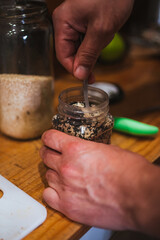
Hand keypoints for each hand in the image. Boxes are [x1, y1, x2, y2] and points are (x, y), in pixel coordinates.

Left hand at [40, 129, 159, 235]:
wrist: (138, 197)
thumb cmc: (129, 172)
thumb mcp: (108, 150)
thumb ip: (89, 150)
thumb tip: (85, 152)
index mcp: (76, 149)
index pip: (50, 138)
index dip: (49, 138)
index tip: (50, 140)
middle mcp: (66, 166)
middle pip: (45, 156)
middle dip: (50, 153)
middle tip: (55, 156)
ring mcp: (65, 187)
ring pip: (47, 175)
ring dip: (54, 173)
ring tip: (65, 176)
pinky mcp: (67, 206)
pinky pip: (48, 196)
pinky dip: (52, 192)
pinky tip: (62, 191)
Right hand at [52, 0, 133, 81]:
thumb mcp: (101, 30)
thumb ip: (88, 54)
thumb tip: (79, 74)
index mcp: (63, 23)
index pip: (63, 55)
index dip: (74, 69)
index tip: (86, 78)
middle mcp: (64, 23)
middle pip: (70, 52)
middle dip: (86, 58)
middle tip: (99, 60)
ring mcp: (73, 22)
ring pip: (79, 48)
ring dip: (93, 49)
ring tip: (105, 36)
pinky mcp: (82, 23)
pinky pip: (85, 40)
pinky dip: (95, 42)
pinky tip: (104, 34)